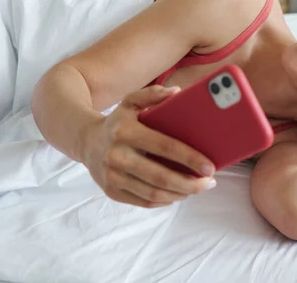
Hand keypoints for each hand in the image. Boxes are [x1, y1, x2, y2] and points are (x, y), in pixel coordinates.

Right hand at [79, 85, 215, 207]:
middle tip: (210, 182)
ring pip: (154, 194)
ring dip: (181, 194)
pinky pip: (144, 202)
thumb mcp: (132, 101)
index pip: (164, 147)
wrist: (86, 141)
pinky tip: (179, 193)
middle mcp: (117, 156)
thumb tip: (178, 93)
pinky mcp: (112, 192)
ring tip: (198, 188)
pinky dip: (166, 201)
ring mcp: (113, 177)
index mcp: (125, 132)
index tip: (210, 166)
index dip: (190, 158)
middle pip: (161, 177)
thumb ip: (154, 94)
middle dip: (190, 183)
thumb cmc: (119, 121)